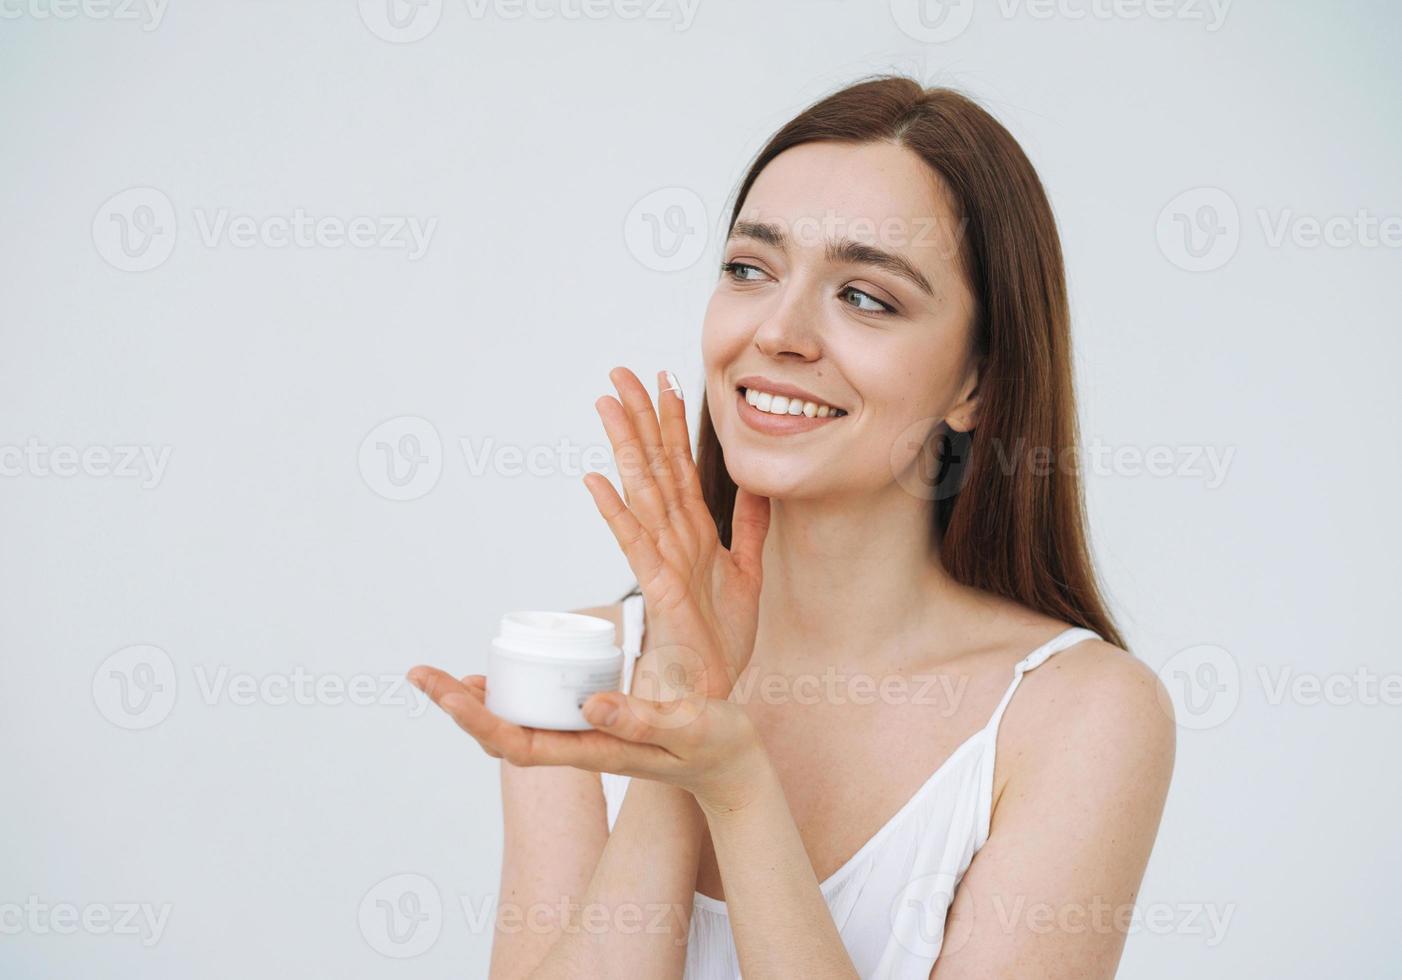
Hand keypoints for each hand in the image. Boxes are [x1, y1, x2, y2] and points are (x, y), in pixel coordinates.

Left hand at [406, 667, 768, 810]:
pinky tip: (506, 675)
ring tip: (447, 677)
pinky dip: (513, 692)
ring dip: (478, 702)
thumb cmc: (715, 746)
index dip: (473, 716)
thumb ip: (641, 718)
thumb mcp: (687, 726)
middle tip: (419, 674)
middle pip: (501, 732)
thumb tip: (588, 702)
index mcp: (593, 750)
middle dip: (458, 704)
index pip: (515, 739)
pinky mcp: (596, 723)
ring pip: (516, 723)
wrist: (733, 766)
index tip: (440, 688)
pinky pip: (540, 712)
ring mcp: (586, 736)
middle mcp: (580, 746)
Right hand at [583, 366, 769, 699]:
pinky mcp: (659, 587)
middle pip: (655, 466)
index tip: (665, 380)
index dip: (672, 423)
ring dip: (624, 447)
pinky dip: (615, 510)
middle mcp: (673, 538)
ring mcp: (662, 560)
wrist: (715, 692)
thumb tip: (757, 485)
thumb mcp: (748, 572)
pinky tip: (595, 479)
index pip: (680, 465)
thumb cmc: (721, 639)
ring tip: (606, 405)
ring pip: (642, 491)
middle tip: (621, 372)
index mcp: (694, 532)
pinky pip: (634, 542)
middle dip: (640, 417)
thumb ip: (751, 527)